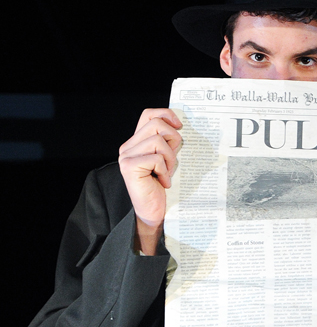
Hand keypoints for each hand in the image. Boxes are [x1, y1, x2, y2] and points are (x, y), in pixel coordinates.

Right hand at [118, 109, 182, 254]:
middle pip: (156, 125)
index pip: (148, 114)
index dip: (166, 114)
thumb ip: (167, 143)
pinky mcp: (129, 167)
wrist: (153, 212)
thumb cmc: (162, 186)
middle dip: (173, 140)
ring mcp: (126, 156)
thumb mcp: (168, 159)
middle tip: (172, 160)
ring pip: (158, 140)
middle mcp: (128, 147)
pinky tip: (162, 182)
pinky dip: (165, 170)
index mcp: (136, 142)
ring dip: (170, 158)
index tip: (179, 126)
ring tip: (167, 172)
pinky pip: (156, 158)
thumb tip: (180, 126)